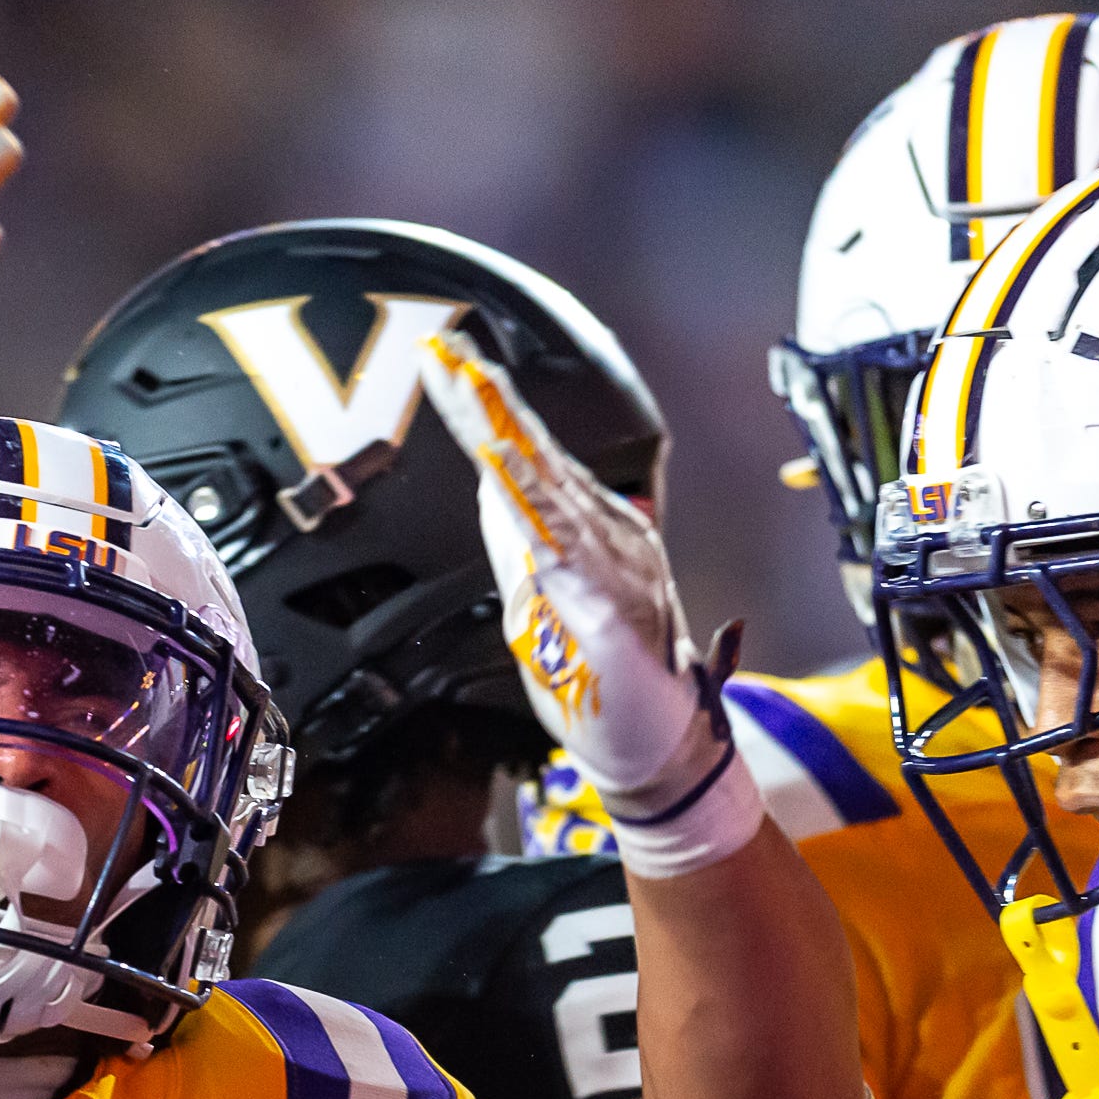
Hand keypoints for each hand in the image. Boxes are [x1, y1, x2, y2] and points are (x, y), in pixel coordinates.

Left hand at [418, 331, 724, 817]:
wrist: (656, 744)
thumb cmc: (598, 671)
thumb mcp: (541, 592)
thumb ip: (520, 534)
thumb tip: (492, 474)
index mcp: (583, 527)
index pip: (525, 454)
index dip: (485, 405)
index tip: (442, 355)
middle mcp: (605, 538)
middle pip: (536, 462)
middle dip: (493, 407)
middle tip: (450, 354)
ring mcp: (614, 579)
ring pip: (556, 506)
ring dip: (517, 459)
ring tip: (483, 415)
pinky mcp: (617, 629)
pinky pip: (581, 581)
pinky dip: (553, 544)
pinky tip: (523, 515)